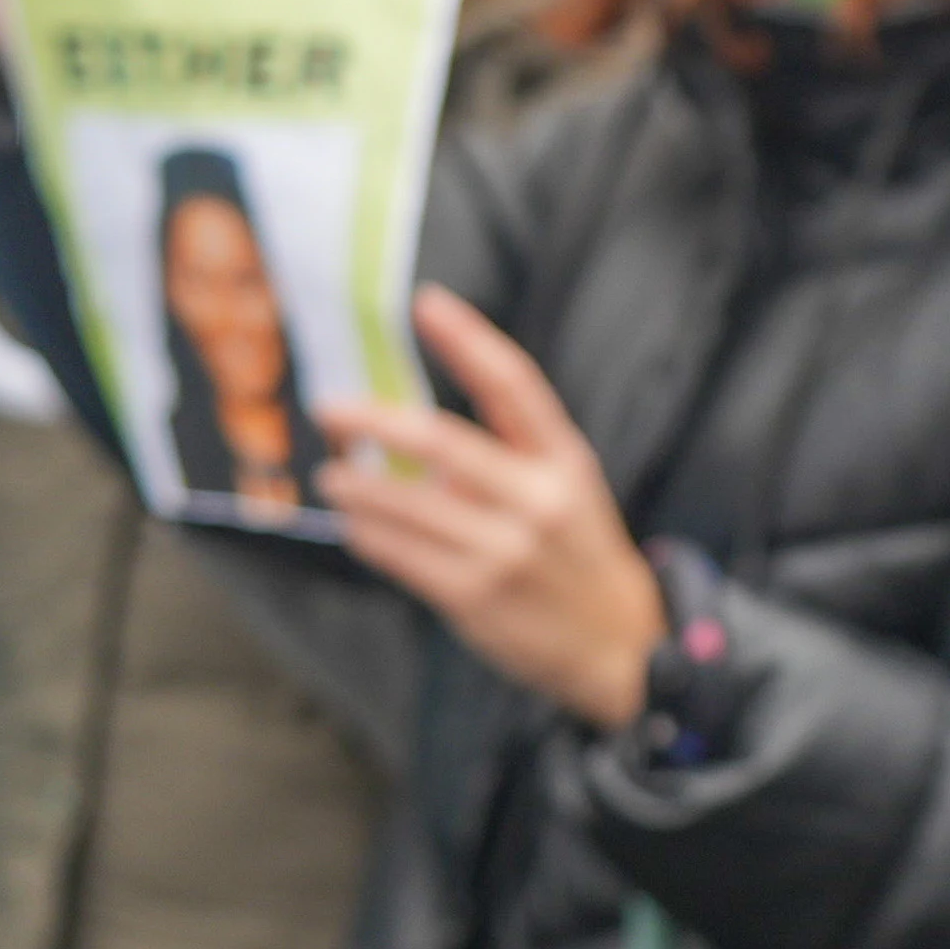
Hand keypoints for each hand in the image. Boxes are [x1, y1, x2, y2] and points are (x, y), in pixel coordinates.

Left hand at [322, 289, 665, 727]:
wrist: (620, 644)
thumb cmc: (578, 556)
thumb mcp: (567, 491)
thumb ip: (506, 457)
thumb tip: (416, 438)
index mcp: (565, 460)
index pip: (513, 384)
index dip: (468, 340)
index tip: (426, 303)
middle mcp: (538, 500)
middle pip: (442, 442)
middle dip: (375, 420)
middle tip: (329, 408)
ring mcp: (505, 550)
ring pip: (408, 504)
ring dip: (357, 486)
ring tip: (334, 477)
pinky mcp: (474, 596)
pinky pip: (402, 555)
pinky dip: (369, 535)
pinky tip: (356, 525)